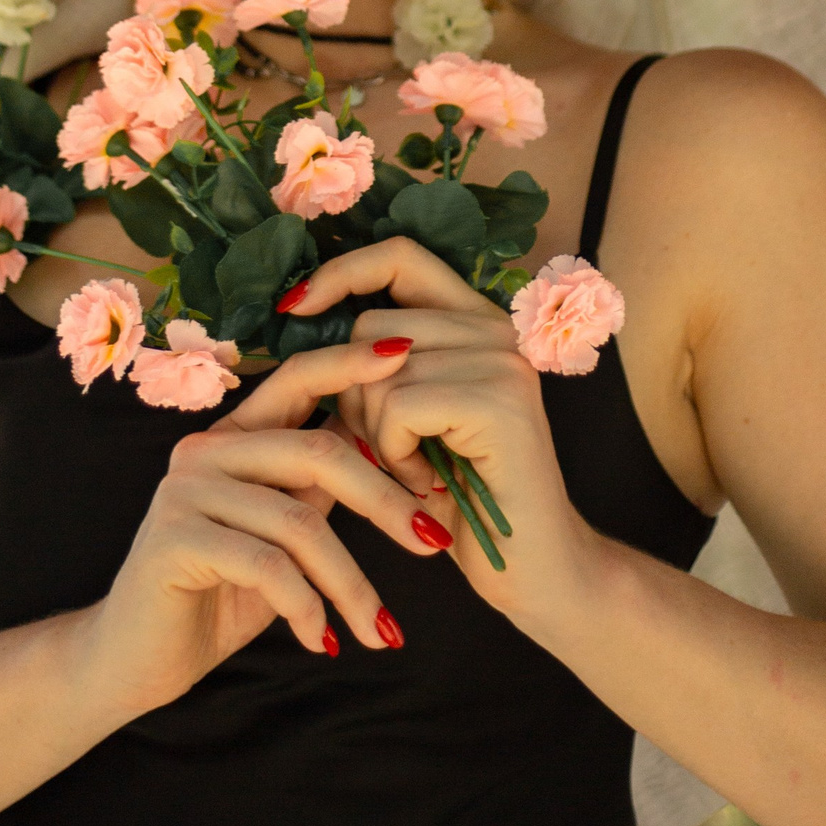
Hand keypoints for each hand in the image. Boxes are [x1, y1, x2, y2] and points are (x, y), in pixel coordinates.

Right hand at [89, 338, 454, 714]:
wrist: (135, 661)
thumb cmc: (216, 597)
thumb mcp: (277, 538)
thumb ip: (312, 495)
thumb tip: (383, 458)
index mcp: (234, 437)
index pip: (297, 378)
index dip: (350, 363)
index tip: (406, 352)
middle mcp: (206, 449)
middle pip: (318, 452)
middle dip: (385, 499)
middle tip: (433, 542)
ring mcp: (186, 489)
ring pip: (300, 521)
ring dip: (352, 583)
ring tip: (379, 630)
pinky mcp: (175, 538)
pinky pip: (268, 566)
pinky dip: (308, 607)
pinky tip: (322, 640)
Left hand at [293, 239, 593, 622]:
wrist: (533, 570)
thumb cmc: (461, 499)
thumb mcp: (409, 418)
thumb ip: (375, 366)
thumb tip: (298, 315)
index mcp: (475, 320)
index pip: (398, 255)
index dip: (339, 273)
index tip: (292, 309)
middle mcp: (495, 326)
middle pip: (370, 325)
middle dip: (353, 394)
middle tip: (388, 449)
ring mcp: (501, 359)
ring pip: (377, 371)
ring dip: (376, 436)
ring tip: (416, 471)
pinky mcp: (498, 399)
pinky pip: (397, 407)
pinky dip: (394, 455)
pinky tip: (425, 484)